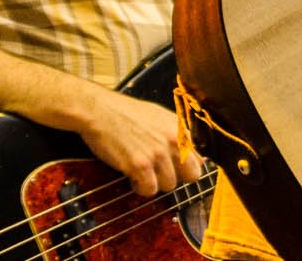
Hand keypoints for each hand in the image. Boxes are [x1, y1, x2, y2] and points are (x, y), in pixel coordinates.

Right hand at [73, 86, 202, 197]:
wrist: (101, 111)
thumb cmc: (127, 113)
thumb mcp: (159, 117)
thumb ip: (176, 133)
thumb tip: (192, 153)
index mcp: (180, 128)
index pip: (199, 159)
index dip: (186, 167)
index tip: (174, 168)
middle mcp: (173, 140)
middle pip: (192, 175)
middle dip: (176, 178)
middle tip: (159, 173)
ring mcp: (157, 153)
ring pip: (170, 185)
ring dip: (155, 183)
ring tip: (141, 172)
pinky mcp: (140, 165)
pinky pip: (150, 190)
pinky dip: (140, 188)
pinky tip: (132, 176)